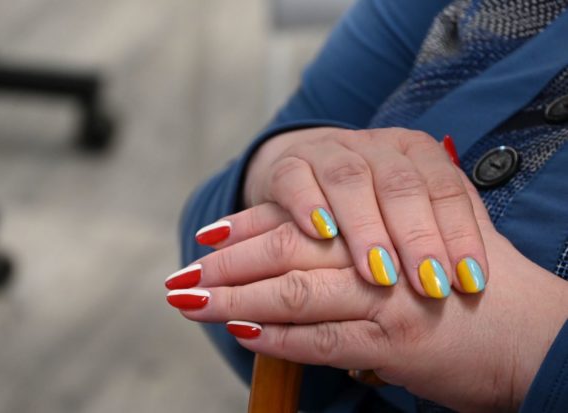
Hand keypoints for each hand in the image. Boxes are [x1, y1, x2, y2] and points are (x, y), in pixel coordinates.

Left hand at [168, 180, 567, 411]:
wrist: (533, 333)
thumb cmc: (478, 284)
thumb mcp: (430, 237)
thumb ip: (377, 233)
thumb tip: (319, 235)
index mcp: (384, 221)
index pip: (300, 220)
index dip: (249, 227)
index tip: (208, 237)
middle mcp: (380, 255)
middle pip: (288, 251)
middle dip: (228, 265)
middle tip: (181, 277)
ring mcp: (386, 300)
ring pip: (294, 293)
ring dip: (235, 299)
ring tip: (192, 302)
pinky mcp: (395, 344)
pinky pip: (321, 340)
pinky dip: (276, 337)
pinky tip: (240, 333)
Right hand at [242, 127, 487, 297]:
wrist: (308, 188)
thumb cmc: (369, 215)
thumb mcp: (406, 220)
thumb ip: (435, 238)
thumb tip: (473, 283)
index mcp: (414, 151)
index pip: (445, 187)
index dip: (460, 233)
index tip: (470, 282)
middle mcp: (373, 145)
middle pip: (400, 184)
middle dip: (418, 237)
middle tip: (430, 285)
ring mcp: (328, 151)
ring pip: (350, 180)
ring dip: (367, 228)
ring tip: (379, 274)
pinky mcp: (287, 165)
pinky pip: (296, 179)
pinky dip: (309, 204)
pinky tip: (320, 234)